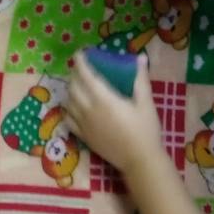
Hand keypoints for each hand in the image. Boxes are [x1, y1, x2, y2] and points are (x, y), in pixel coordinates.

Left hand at [66, 52, 163, 174]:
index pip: (85, 75)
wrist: (139, 160)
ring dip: (70, 89)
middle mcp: (89, 110)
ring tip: (78, 84)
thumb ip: (140, 79)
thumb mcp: (146, 102)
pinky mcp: (84, 137)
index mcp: (103, 99)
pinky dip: (68, 109)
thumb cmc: (145, 130)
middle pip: (73, 86)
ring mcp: (84, 124)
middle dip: (75, 74)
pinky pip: (68, 119)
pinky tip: (73, 106)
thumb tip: (141, 57)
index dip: (80, 62)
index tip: (80, 53)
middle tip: (82, 68)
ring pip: (68, 102)